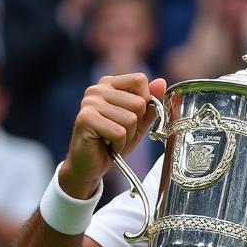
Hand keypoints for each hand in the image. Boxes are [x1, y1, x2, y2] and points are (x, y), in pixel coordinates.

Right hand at [60, 73, 166, 198]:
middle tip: (120, 134)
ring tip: (113, 140)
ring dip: (127, 137)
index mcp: (109, 84)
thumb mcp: (138, 123)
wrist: (90, 166)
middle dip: (135, 125)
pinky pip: (119, 132)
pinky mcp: (85, 119)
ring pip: (130, 119)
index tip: (133, 117)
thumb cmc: (114, 142)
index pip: (139, 80)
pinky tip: (107, 146)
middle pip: (138, 102)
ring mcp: (89, 103)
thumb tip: (161, 82)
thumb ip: (150, 104)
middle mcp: (97, 90)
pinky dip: (119, 145)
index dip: (144, 102)